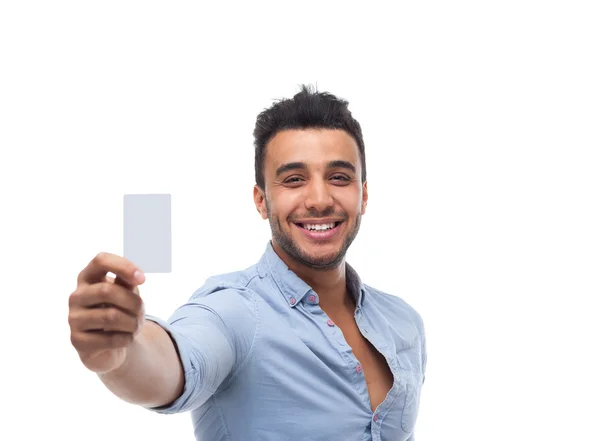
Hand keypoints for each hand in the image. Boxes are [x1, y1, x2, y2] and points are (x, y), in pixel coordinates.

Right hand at [69, 252, 145, 372]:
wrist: (110, 344)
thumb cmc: (118, 310)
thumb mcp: (125, 292)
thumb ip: (127, 281)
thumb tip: (136, 277)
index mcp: (88, 277)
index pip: (100, 260)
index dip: (123, 266)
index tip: (143, 279)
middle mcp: (76, 296)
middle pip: (107, 291)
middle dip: (133, 302)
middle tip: (142, 311)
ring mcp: (74, 319)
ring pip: (111, 316)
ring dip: (133, 323)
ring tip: (135, 326)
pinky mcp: (77, 340)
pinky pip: (110, 338)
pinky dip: (126, 338)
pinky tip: (126, 338)